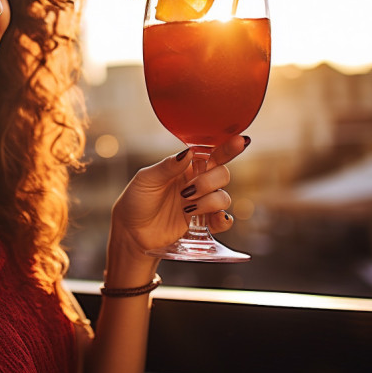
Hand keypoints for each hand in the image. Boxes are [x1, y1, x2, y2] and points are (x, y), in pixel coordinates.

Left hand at [108, 135, 248, 271]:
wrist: (131, 232)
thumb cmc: (136, 200)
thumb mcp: (147, 179)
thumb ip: (168, 166)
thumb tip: (189, 152)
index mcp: (185, 167)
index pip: (211, 153)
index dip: (228, 147)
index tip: (241, 140)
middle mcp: (197, 183)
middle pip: (222, 174)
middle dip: (208, 182)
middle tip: (186, 192)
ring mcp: (200, 203)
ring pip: (223, 197)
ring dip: (208, 202)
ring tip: (186, 209)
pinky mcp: (201, 224)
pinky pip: (223, 220)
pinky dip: (223, 220)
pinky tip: (215, 220)